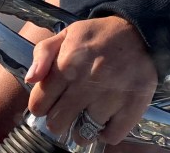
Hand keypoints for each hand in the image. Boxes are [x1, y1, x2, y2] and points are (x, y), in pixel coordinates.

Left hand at [24, 16, 157, 144]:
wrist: (139, 31)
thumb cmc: (99, 36)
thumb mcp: (66, 34)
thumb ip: (42, 54)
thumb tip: (31, 79)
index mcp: (67, 64)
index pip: (39, 105)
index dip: (43, 105)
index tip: (52, 100)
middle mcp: (88, 82)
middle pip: (57, 124)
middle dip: (60, 118)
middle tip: (71, 107)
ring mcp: (111, 96)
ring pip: (83, 134)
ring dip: (84, 127)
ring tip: (90, 111)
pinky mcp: (132, 106)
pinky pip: (111, 137)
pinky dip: (107, 132)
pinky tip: (107, 117)